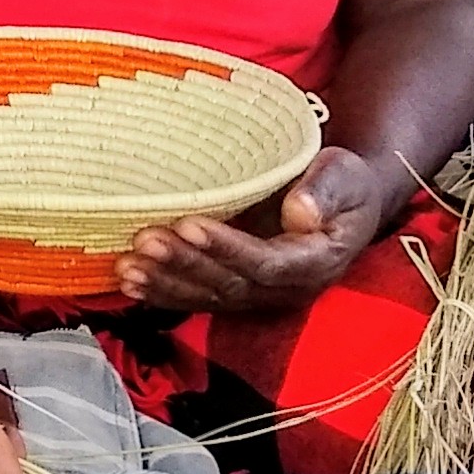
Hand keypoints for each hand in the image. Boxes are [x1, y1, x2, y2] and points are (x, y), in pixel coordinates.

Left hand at [116, 146, 410, 314]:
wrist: (344, 203)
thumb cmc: (344, 184)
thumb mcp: (346, 177)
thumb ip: (326, 192)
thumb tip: (301, 213)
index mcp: (316, 263)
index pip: (266, 263)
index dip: (226, 247)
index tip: (188, 224)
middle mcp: (287, 288)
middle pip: (229, 284)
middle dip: (184, 264)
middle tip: (144, 239)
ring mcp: (261, 294)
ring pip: (208, 296)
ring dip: (165, 282)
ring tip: (127, 265)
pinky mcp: (240, 291)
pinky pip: (199, 297)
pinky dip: (162, 291)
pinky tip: (129, 281)